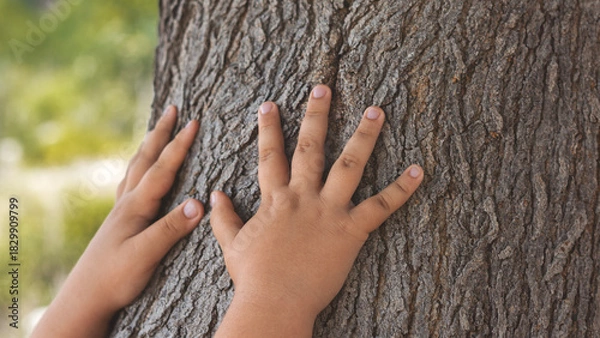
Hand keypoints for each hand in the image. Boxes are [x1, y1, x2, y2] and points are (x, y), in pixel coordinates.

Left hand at [32, 106, 202, 337]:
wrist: (84, 297)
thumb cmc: (114, 278)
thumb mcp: (145, 254)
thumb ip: (171, 228)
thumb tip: (199, 203)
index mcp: (136, 206)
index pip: (162, 169)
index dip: (179, 145)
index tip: (194, 122)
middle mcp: (127, 202)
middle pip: (145, 159)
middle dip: (160, 132)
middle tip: (172, 109)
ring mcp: (121, 211)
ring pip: (136, 168)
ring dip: (149, 146)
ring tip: (157, 130)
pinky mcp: (120, 221)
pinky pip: (131, 182)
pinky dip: (139, 167)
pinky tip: (140, 172)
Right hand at [211, 85, 422, 336]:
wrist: (274, 301)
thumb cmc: (253, 277)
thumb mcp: (231, 244)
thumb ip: (224, 218)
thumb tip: (216, 194)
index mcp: (275, 200)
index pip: (271, 156)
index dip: (269, 129)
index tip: (270, 104)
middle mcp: (302, 197)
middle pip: (310, 148)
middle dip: (316, 115)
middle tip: (324, 88)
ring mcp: (328, 211)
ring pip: (349, 165)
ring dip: (364, 136)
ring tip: (376, 111)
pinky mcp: (351, 231)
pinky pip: (380, 206)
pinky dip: (401, 189)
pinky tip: (418, 170)